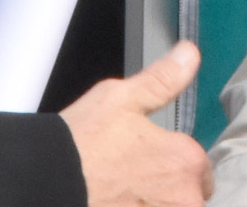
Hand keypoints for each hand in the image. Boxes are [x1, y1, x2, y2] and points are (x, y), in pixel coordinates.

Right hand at [61, 41, 210, 206]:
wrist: (49, 182)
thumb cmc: (83, 143)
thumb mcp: (121, 98)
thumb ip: (162, 79)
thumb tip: (188, 54)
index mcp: (186, 160)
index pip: (198, 163)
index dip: (170, 156)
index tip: (145, 155)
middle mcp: (185, 199)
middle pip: (188, 193)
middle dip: (167, 185)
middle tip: (129, 174)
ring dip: (154, 201)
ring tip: (120, 191)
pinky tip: (115, 201)